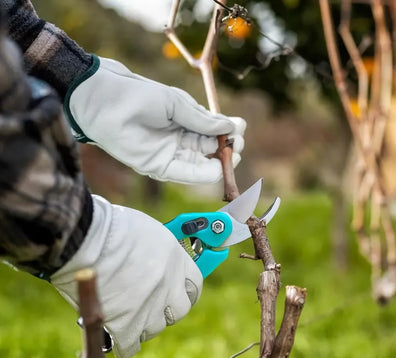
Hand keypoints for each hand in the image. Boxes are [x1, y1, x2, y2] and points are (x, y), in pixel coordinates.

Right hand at [50, 195, 202, 357]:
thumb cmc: (110, 227)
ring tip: (128, 314)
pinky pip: (131, 345)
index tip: (177, 293)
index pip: (195, 286)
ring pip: (154, 328)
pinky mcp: (126, 324)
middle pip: (179, 311)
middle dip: (167, 309)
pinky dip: (125, 343)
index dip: (186, 291)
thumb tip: (158, 265)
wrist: (84, 238)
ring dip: (143, 323)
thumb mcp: (148, 232)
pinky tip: (118, 336)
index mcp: (176, 260)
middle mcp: (168, 286)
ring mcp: (149, 307)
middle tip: (152, 305)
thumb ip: (159, 254)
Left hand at [64, 55, 245, 183]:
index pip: (212, 130)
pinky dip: (202, 174)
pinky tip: (217, 169)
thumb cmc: (140, 96)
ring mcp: (170, 154)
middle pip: (210, 148)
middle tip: (238, 145)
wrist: (105, 103)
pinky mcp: (159, 167)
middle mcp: (180, 138)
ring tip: (233, 156)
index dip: (228, 131)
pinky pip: (185, 173)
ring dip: (219, 162)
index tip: (240, 128)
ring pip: (201, 163)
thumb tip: (230, 127)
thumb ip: (202, 120)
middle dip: (227, 147)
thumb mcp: (176, 104)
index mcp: (185, 120)